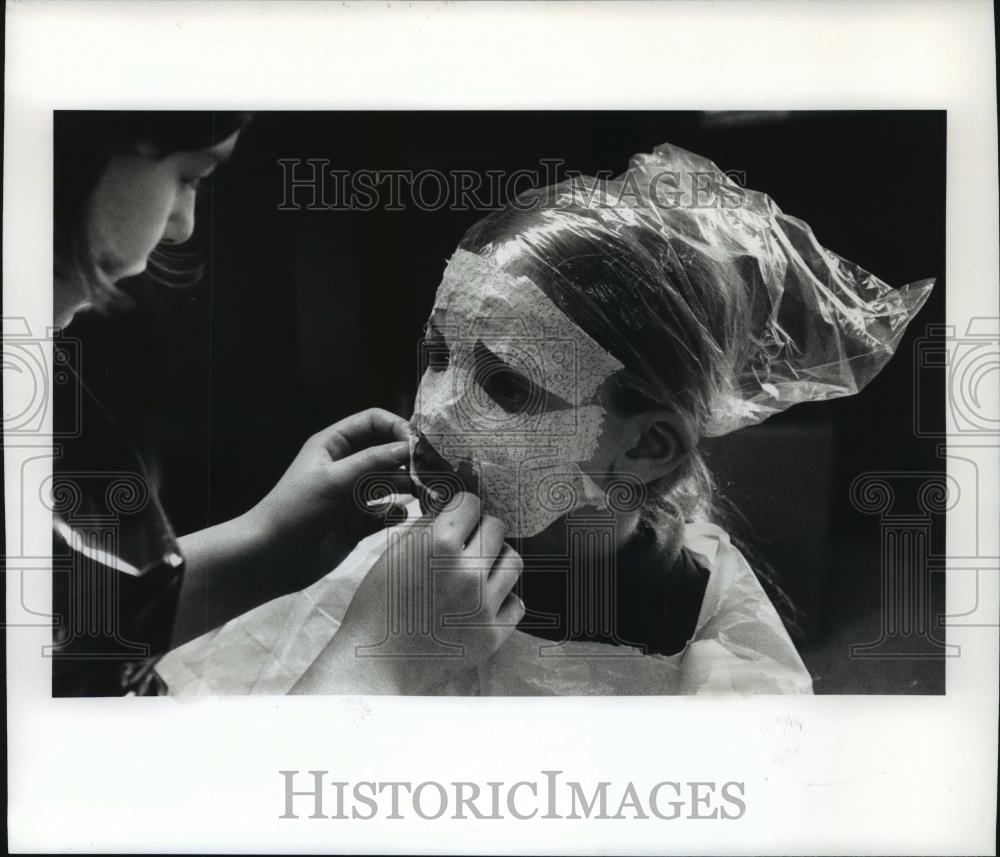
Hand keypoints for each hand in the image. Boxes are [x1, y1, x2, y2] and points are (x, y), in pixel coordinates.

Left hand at [245, 408, 413, 583]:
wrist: (271, 558)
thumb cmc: (295, 509)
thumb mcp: (333, 478)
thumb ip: (372, 461)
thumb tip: (409, 448)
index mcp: (334, 445)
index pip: (373, 422)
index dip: (397, 428)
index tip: (418, 444)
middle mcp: (347, 466)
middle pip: (387, 452)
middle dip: (410, 460)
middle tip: (433, 471)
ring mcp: (354, 495)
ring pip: (391, 482)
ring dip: (410, 486)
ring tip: (427, 494)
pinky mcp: (359, 523)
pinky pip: (387, 512)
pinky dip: (397, 513)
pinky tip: (397, 516)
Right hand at [290, 492, 524, 693]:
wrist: (377, 664)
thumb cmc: (378, 608)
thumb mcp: (393, 556)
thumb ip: (426, 527)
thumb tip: (449, 505)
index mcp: (438, 547)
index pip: (471, 503)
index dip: (462, 508)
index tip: (458, 518)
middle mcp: (467, 572)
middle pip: (497, 528)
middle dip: (481, 531)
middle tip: (467, 545)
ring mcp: (483, 605)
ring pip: (514, 561)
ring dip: (496, 561)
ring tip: (477, 572)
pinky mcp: (493, 634)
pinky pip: (517, 602)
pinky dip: (503, 599)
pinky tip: (482, 602)